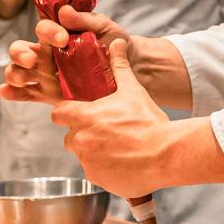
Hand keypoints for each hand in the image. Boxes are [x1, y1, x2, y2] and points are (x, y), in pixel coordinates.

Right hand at [0, 5, 131, 105]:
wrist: (129, 68)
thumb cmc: (114, 42)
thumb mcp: (104, 27)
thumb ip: (85, 20)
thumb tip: (65, 12)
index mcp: (58, 34)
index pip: (43, 29)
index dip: (48, 32)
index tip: (63, 38)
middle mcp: (47, 53)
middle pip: (20, 50)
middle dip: (20, 54)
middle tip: (32, 60)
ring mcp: (45, 74)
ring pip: (19, 71)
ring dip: (15, 74)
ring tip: (21, 78)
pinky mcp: (48, 94)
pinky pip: (27, 94)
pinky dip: (14, 94)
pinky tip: (6, 93)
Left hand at [50, 40, 178, 197]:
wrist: (165, 153)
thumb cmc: (149, 121)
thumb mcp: (133, 90)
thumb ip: (120, 67)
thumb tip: (116, 44)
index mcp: (84, 117)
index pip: (58, 113)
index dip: (66, 113)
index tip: (76, 114)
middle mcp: (80, 140)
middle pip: (69, 137)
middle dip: (82, 134)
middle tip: (105, 132)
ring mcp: (87, 162)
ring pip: (82, 156)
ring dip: (94, 152)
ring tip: (118, 148)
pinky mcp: (98, 179)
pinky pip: (95, 173)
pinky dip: (105, 170)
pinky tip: (123, 162)